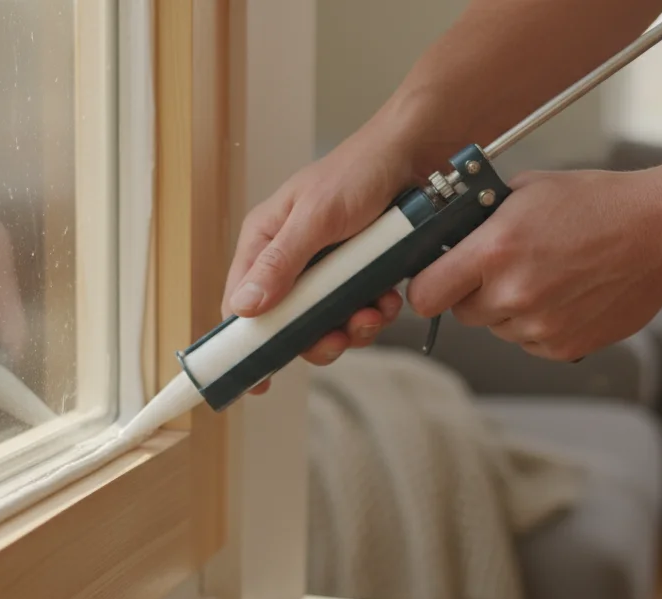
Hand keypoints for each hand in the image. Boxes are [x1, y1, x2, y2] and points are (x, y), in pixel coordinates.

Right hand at [222, 122, 415, 393]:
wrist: (421, 154)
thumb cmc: (360, 171)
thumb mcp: (315, 218)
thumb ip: (279, 263)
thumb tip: (242, 308)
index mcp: (265, 241)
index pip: (240, 302)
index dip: (245, 344)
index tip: (258, 380)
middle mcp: (291, 259)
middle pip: (287, 323)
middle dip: (315, 338)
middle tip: (338, 338)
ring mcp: (326, 270)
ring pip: (326, 322)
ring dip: (351, 328)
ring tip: (373, 313)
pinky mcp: (359, 274)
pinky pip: (358, 310)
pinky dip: (374, 313)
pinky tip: (389, 300)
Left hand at [407, 167, 661, 361]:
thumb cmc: (598, 204)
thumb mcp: (526, 191)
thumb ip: (478, 220)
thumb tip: (444, 236)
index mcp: (494, 252)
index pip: (424, 295)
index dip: (427, 287)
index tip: (436, 279)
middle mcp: (512, 294)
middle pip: (460, 313)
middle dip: (473, 293)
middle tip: (503, 268)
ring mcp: (538, 326)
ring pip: (496, 328)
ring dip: (507, 309)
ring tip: (545, 275)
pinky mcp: (563, 347)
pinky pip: (528, 341)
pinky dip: (537, 324)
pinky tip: (564, 293)